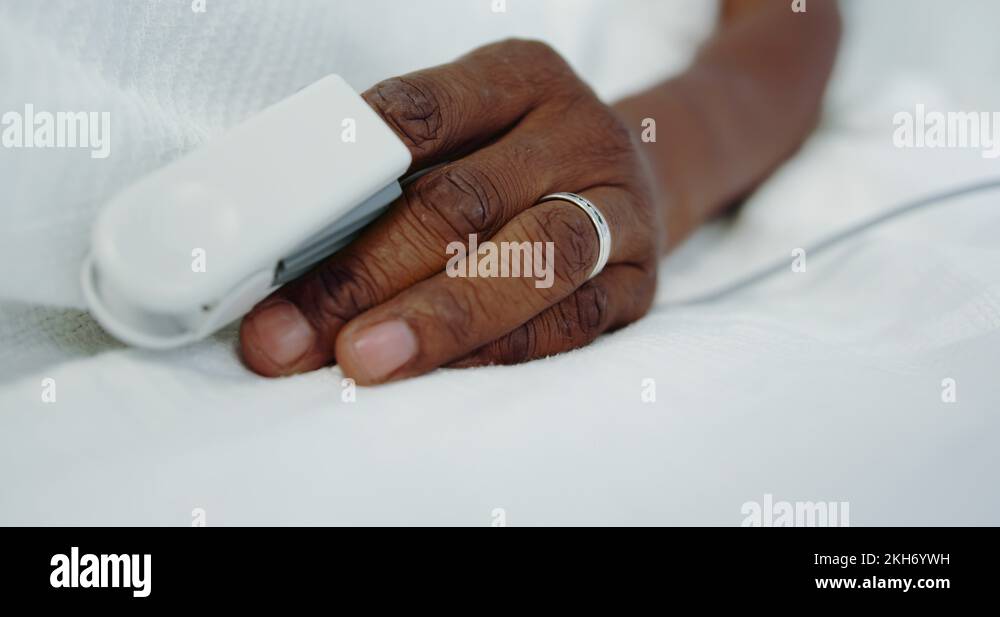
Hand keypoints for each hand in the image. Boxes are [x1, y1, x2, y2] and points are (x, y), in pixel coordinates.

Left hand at [239, 39, 659, 383]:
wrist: (641, 176)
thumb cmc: (522, 157)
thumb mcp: (472, 129)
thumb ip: (394, 171)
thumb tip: (285, 250)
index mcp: (523, 78)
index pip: (423, 114)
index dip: (344, 175)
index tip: (272, 238)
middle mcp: (580, 134)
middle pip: (465, 200)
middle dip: (367, 273)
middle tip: (289, 334)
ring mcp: (620, 209)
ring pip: (530, 259)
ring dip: (438, 317)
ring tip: (362, 360)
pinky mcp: (637, 282)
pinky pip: (571, 321)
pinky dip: (500, 350)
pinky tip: (442, 373)